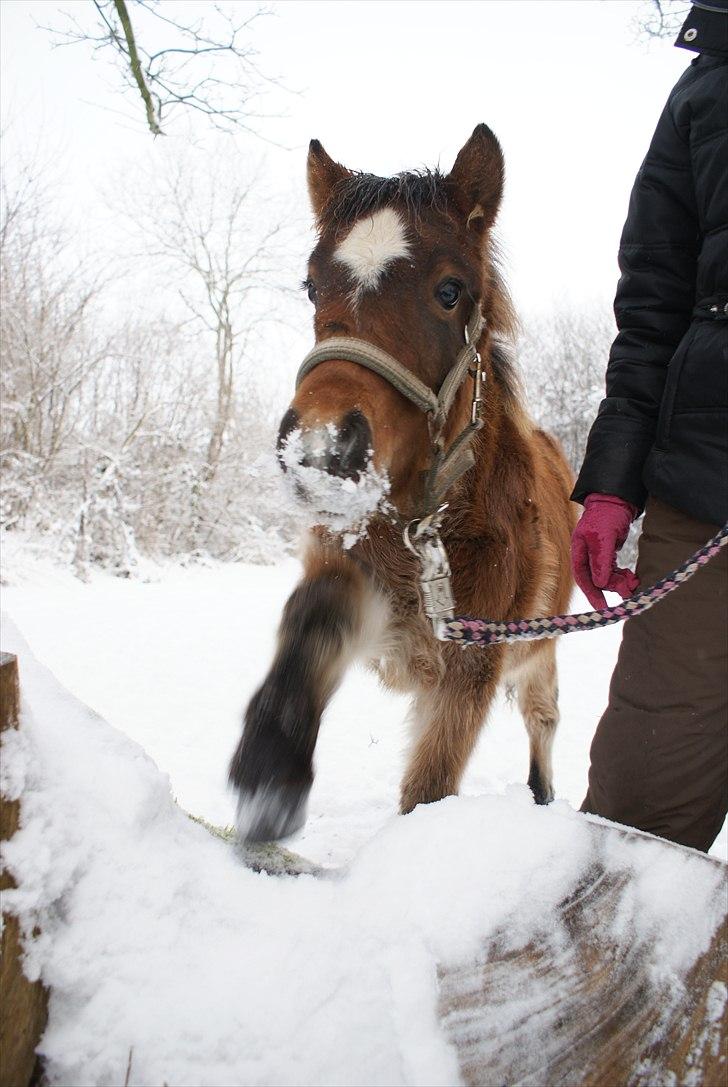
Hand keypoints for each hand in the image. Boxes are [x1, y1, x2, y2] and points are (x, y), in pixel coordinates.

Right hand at [571, 494, 639, 609]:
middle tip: (626, 593)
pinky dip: (623, 576)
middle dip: (611, 587)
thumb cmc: (605, 515)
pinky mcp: (609, 554)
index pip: (583, 577)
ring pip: (607, 577)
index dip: (592, 593)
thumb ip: (601, 560)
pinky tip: (632, 577)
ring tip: (633, 583)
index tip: (602, 608)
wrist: (617, 501)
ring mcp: (598, 556)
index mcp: (579, 552)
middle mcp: (586, 556)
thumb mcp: (602, 537)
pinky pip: (614, 571)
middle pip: (596, 579)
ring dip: (620, 582)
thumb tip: (600, 584)